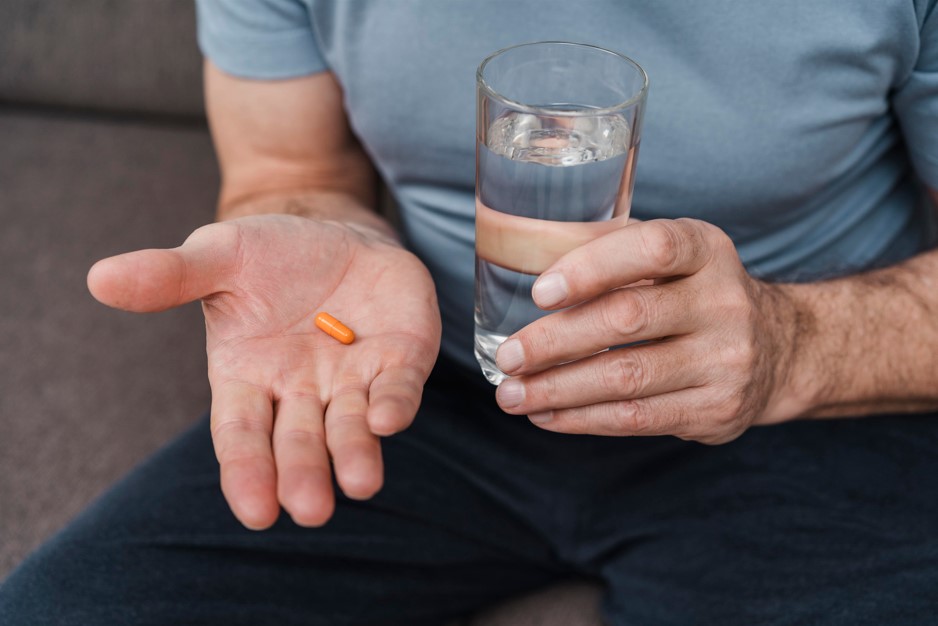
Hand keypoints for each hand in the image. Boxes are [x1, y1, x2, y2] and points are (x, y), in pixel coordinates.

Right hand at [88, 214, 440, 527]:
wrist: (335, 232)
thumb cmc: (269, 255)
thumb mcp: (218, 256)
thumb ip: (170, 276)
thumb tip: (99, 278)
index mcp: (248, 378)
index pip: (241, 435)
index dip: (247, 472)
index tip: (256, 512)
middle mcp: (301, 391)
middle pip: (299, 442)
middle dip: (304, 474)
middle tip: (311, 509)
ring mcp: (353, 379)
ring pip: (351, 426)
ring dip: (355, 454)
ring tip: (360, 483)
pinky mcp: (400, 359)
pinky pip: (399, 387)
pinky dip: (396, 404)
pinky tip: (390, 418)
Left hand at [494, 218, 800, 443]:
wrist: (778, 349)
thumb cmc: (696, 294)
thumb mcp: (674, 257)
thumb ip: (613, 253)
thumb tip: (522, 263)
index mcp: (706, 249)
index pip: (651, 248)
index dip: (591, 268)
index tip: (540, 293)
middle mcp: (724, 301)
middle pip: (628, 319)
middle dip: (555, 341)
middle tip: (509, 357)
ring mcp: (726, 360)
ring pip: (627, 378)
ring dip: (558, 390)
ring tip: (512, 395)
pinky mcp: (718, 409)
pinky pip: (637, 419)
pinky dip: (583, 419)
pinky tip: (547, 415)